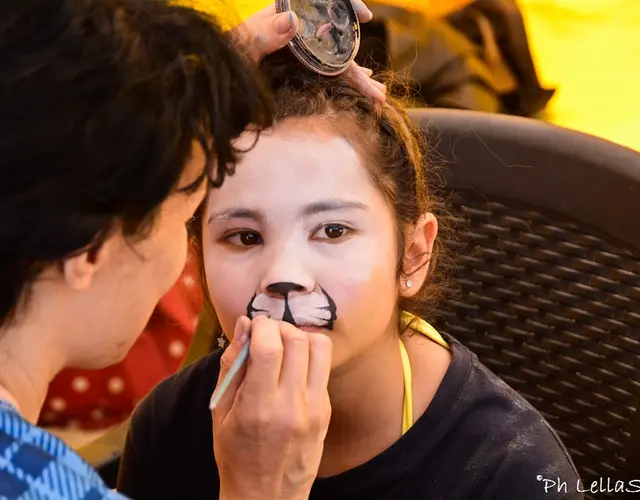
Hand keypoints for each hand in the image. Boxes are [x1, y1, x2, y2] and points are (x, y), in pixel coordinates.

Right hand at [212, 316, 332, 499]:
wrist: (267, 497)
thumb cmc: (235, 455)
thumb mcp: (219, 412)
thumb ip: (231, 364)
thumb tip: (244, 325)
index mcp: (259, 407)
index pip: (270, 347)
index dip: (262, 326)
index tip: (253, 326)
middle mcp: (292, 405)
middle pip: (298, 340)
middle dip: (280, 327)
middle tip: (266, 334)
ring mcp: (315, 408)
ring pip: (320, 348)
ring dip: (300, 336)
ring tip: (283, 346)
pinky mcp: (326, 411)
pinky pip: (323, 368)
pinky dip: (308, 357)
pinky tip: (292, 367)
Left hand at [230, 1, 385, 101]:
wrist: (211, 79)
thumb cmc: (222, 58)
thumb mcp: (241, 46)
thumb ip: (264, 34)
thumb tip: (293, 20)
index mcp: (284, 16)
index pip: (322, 3)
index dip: (347, 5)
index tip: (365, 17)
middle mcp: (295, 32)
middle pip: (334, 40)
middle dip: (357, 61)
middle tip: (377, 85)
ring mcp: (297, 52)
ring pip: (333, 60)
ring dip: (355, 77)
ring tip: (377, 93)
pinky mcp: (295, 68)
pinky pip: (324, 73)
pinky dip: (342, 81)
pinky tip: (359, 86)